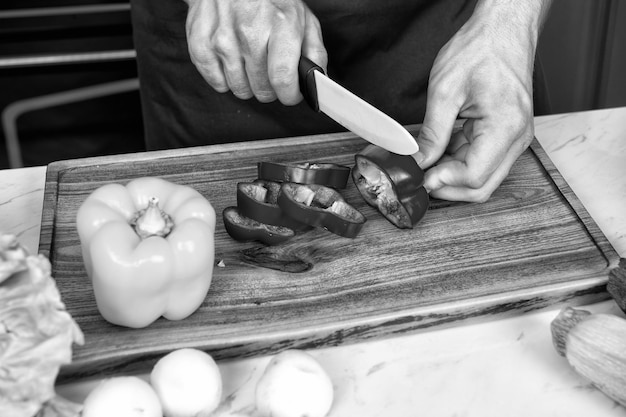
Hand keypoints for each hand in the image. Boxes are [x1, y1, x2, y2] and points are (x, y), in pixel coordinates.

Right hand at [184, 0, 326, 103]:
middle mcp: (250, 31)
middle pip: (262, 90)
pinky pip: (217, 84)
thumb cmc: (269, 2)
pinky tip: (232, 60)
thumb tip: (318, 83)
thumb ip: (314, 52)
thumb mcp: (302, 18)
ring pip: (240, 90)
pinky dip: (226, 78)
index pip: (283, 79)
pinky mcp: (201, 44)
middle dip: (270, 88)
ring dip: (248, 83)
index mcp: (281, 25)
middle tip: (270, 71)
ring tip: (250, 61)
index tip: (290, 94)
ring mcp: (222, 39)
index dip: (290, 95)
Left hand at [414, 0, 551, 201]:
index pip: (474, 175)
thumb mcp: (445, 91)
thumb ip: (432, 134)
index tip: (420, 176)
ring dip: (452, 177)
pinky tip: (440, 154)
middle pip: (481, 187)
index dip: (443, 182)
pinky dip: (459, 164)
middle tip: (419, 178)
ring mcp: (514, 139)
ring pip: (483, 178)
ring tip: (426, 165)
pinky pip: (483, 161)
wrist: (503, 31)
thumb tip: (419, 162)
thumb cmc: (481, 50)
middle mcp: (516, 138)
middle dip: (447, 188)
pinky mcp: (507, 135)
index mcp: (505, 126)